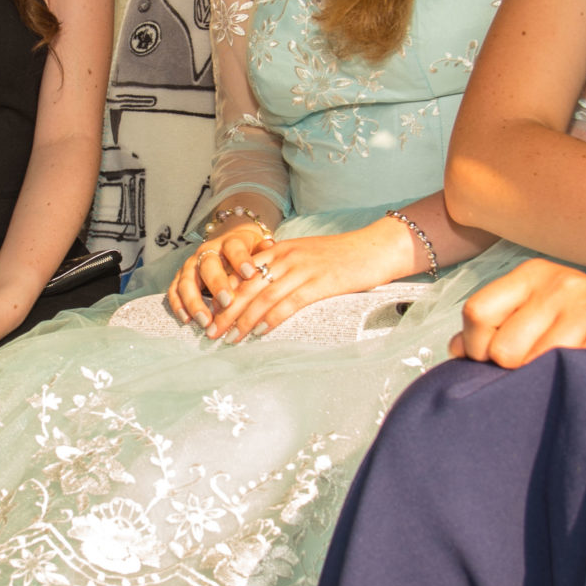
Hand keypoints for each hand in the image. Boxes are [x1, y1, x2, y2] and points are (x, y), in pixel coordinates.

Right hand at [167, 219, 274, 330]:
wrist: (230, 247)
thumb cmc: (248, 253)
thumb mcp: (258, 249)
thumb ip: (263, 251)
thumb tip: (270, 246)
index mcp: (229, 243)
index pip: (234, 247)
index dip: (241, 259)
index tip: (249, 274)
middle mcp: (207, 252)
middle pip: (207, 265)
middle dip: (216, 284)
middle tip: (227, 302)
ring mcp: (191, 265)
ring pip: (187, 281)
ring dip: (194, 302)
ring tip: (205, 321)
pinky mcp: (180, 278)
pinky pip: (174, 291)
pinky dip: (178, 305)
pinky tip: (186, 320)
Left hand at [197, 221, 417, 343]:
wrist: (376, 247)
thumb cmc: (342, 255)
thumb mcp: (305, 254)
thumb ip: (283, 266)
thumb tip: (261, 289)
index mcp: (279, 248)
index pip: (241, 273)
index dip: (222, 295)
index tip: (209, 314)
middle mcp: (286, 256)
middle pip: (246, 286)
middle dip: (225, 311)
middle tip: (210, 332)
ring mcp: (302, 269)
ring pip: (262, 297)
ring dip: (243, 320)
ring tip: (229, 338)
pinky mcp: (320, 283)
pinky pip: (288, 303)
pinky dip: (271, 320)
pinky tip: (260, 333)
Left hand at [449, 259, 585, 367]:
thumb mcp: (540, 305)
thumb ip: (498, 321)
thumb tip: (454, 350)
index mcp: (533, 274)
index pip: (477, 312)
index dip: (475, 346)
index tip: (488, 361)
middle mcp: (559, 285)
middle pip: (501, 347)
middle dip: (509, 369)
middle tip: (530, 371)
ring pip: (532, 365)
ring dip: (540, 380)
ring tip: (556, 374)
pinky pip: (569, 373)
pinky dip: (567, 384)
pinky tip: (578, 378)